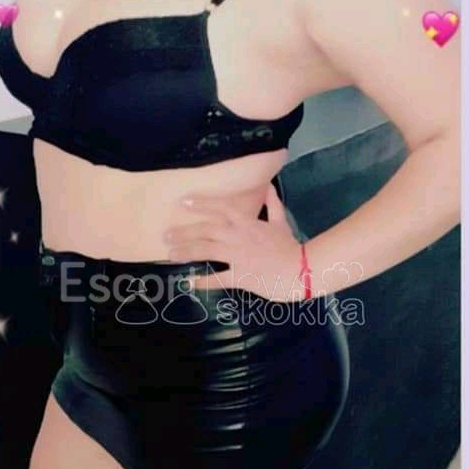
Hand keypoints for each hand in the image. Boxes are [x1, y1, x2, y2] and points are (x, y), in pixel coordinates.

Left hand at [164, 183, 307, 301]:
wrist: (302, 269)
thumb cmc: (290, 246)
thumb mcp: (282, 222)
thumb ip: (273, 205)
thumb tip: (269, 187)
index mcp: (247, 222)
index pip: (221, 208)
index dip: (201, 203)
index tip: (183, 201)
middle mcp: (238, 236)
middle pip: (206, 230)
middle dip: (184, 231)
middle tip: (166, 235)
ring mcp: (238, 256)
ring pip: (206, 250)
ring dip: (186, 251)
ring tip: (170, 254)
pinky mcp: (240, 276)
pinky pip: (218, 278)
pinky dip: (203, 281)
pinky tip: (190, 282)